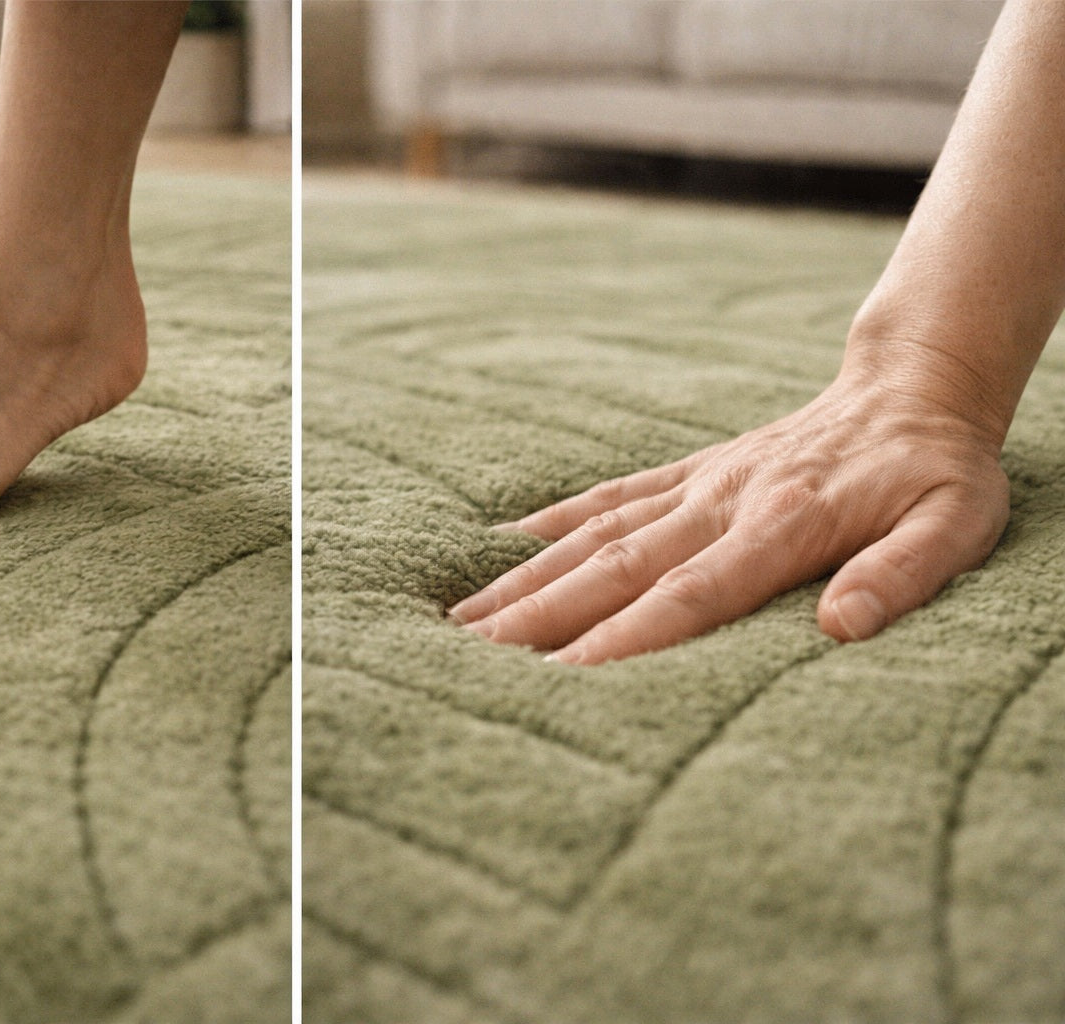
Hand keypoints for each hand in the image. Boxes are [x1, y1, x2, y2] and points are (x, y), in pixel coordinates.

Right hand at [447, 373, 1010, 663]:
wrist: (911, 386)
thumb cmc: (938, 472)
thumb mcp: (957, 523)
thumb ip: (903, 573)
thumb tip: (842, 627)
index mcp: (784, 525)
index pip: (690, 594)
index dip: (624, 638)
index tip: (561, 677)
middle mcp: (721, 504)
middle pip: (616, 569)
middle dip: (540, 616)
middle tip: (471, 658)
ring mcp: (695, 486)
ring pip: (595, 536)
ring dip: (527, 578)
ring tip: (461, 619)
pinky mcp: (686, 473)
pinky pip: (607, 498)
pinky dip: (550, 523)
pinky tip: (497, 544)